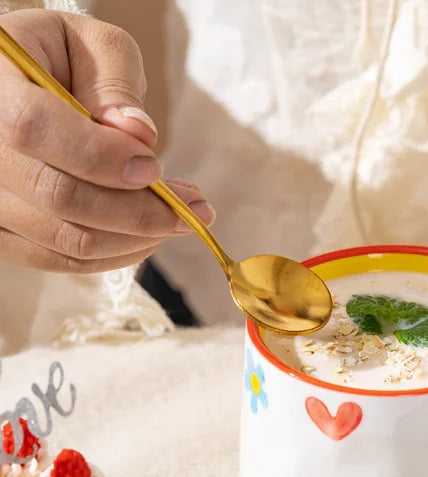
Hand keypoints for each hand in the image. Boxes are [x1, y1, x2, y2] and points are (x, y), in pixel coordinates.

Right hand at [0, 9, 214, 273]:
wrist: (29, 88)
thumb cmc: (64, 61)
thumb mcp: (93, 47)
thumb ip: (115, 83)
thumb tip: (138, 136)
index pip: (33, 128)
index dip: (100, 156)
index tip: (155, 167)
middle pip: (58, 197)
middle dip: (140, 210)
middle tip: (193, 206)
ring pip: (67, 239)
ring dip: (138, 236)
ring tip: (180, 217)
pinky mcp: (6, 235)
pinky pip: (64, 261)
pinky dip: (117, 254)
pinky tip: (149, 234)